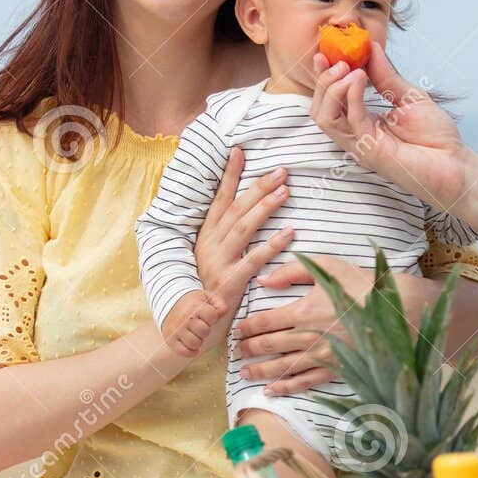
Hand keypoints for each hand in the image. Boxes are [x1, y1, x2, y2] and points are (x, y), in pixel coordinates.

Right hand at [161, 290, 225, 357]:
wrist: (169, 305)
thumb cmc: (191, 303)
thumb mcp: (206, 297)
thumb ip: (218, 303)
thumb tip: (224, 311)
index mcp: (194, 306)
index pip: (212, 316)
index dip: (213, 317)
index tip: (208, 317)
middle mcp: (184, 319)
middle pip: (204, 331)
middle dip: (206, 330)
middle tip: (201, 327)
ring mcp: (176, 330)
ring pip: (195, 343)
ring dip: (199, 341)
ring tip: (196, 335)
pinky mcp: (171, 340)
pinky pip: (184, 352)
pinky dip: (191, 351)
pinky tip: (192, 346)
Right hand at [195, 148, 294, 308]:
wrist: (188, 326)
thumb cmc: (205, 292)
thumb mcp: (209, 259)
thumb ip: (222, 238)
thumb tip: (241, 213)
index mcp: (205, 236)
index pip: (219, 199)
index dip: (230, 175)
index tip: (240, 151)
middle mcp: (209, 245)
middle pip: (236, 209)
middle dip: (258, 187)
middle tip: (282, 171)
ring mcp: (218, 262)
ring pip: (243, 228)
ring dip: (265, 207)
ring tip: (285, 191)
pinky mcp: (229, 282)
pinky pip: (253, 260)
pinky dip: (272, 245)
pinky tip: (290, 234)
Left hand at [230, 255, 373, 395]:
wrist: (395, 307)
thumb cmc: (360, 283)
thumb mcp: (326, 266)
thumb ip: (291, 271)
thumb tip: (263, 281)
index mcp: (303, 310)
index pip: (263, 322)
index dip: (245, 328)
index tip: (236, 330)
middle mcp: (308, 336)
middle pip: (268, 345)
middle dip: (248, 349)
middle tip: (236, 351)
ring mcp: (321, 356)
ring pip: (281, 367)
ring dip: (259, 371)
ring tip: (244, 373)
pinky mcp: (335, 368)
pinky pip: (305, 382)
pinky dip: (285, 388)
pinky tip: (271, 391)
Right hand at [309, 45, 477, 209]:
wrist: (456, 162)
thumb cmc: (436, 137)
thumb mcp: (408, 96)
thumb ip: (386, 76)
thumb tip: (371, 48)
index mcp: (363, 122)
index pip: (330, 100)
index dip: (323, 76)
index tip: (324, 52)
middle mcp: (356, 135)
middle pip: (320, 109)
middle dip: (323, 80)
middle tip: (340, 60)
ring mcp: (361, 144)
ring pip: (325, 117)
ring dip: (331, 88)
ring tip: (348, 69)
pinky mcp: (371, 151)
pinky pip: (351, 120)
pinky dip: (351, 95)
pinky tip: (359, 77)